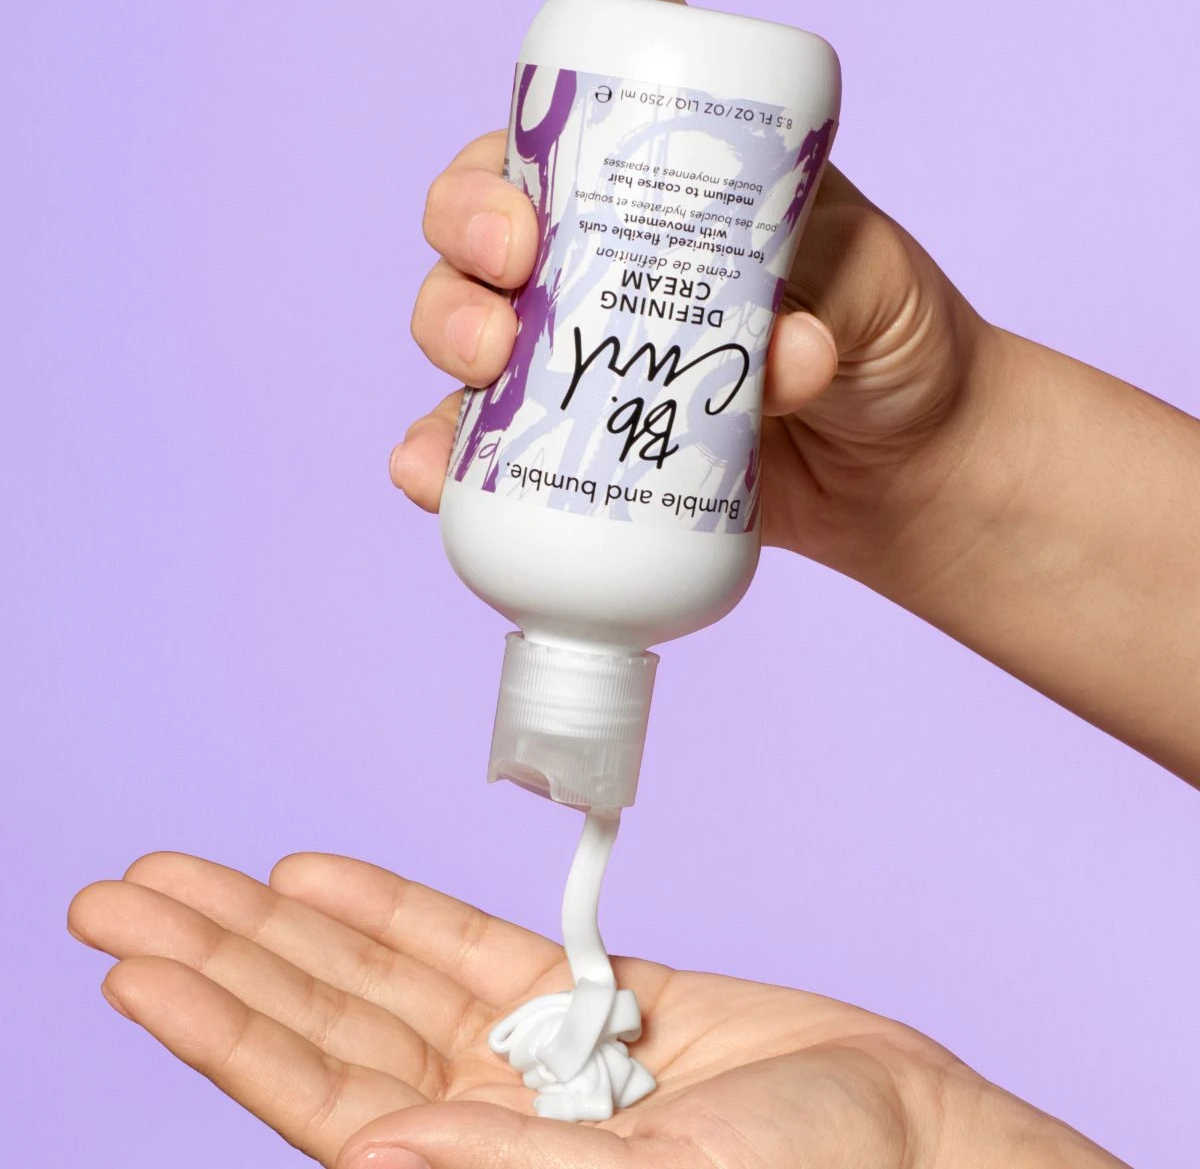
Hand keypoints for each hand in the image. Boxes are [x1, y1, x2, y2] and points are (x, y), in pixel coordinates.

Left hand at [68, 852, 1122, 1168]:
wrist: (911, 1143)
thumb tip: (371, 1151)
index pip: (313, 1097)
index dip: (218, 1028)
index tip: (135, 962)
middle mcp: (481, 1118)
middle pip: (321, 1024)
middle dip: (221, 958)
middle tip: (122, 894)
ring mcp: (526, 1053)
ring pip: (376, 976)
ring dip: (287, 925)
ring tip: (198, 872)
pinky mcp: (582, 997)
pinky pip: (464, 944)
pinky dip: (392, 909)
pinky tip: (320, 878)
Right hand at [396, 0, 995, 579]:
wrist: (895, 465)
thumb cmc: (887, 342)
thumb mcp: (871, 289)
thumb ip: (829, 304)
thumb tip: (781, 353)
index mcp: (681, 161)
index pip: (623, 53)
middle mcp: (606, 236)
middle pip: (493, 194)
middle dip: (470, 212)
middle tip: (515, 257)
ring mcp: (577, 334)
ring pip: (465, 305)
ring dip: (448, 321)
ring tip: (488, 360)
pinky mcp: (568, 430)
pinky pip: (481, 435)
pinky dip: (442, 449)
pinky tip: (432, 469)